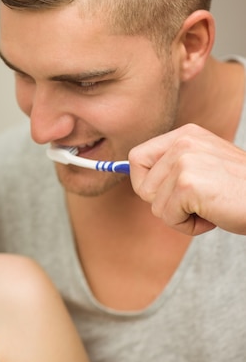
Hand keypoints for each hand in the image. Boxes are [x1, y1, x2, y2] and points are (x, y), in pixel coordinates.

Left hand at [129, 123, 245, 235]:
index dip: (145, 182)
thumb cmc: (241, 192)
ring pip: (154, 205)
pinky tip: (213, 216)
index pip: (137, 158)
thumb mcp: (205, 166)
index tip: (165, 193)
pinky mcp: (187, 184)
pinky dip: (188, 226)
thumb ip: (173, 166)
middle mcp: (182, 142)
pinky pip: (167, 217)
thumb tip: (127, 172)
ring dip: (180, 216)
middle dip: (164, 203)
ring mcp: (184, 162)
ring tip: (210, 207)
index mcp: (186, 135)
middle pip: (141, 185)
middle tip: (197, 202)